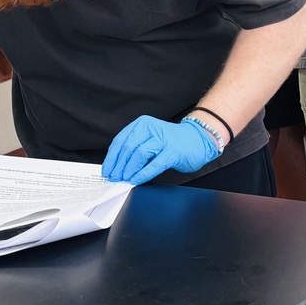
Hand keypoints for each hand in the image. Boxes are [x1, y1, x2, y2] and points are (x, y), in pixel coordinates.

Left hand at [102, 116, 220, 185]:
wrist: (198, 139)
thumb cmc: (171, 142)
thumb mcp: (149, 139)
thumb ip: (134, 148)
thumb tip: (117, 166)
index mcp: (141, 124)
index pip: (120, 141)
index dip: (111, 157)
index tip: (106, 169)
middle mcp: (150, 129)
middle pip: (127, 148)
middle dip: (118, 165)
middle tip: (113, 177)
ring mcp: (162, 139)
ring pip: (139, 154)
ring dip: (129, 169)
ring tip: (124, 179)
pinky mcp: (173, 151)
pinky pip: (154, 164)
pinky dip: (143, 173)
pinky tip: (136, 180)